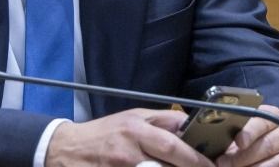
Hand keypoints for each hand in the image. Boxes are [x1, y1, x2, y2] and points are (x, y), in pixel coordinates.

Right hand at [45, 108, 211, 166]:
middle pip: (167, 166)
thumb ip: (162, 121)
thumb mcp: (132, 117)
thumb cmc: (104, 133)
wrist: (66, 150)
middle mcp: (129, 152)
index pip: (172, 145)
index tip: (212, 165)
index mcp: (135, 130)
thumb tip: (190, 126)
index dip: (195, 159)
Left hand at [215, 105, 278, 166]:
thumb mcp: (242, 133)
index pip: (260, 120)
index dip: (249, 132)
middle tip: (223, 164)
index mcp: (269, 115)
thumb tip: (207, 140)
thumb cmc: (250, 141)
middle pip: (266, 144)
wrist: (275, 153)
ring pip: (273, 162)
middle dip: (242, 157)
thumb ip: (231, 133)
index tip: (238, 142)